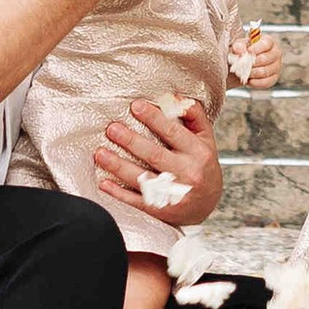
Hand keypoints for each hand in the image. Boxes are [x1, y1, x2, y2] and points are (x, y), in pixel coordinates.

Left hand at [91, 92, 220, 227]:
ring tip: (101, 153)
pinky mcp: (162, 211)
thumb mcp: (205, 138)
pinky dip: (120, 193)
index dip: (153, 118)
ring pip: (143, 179)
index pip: (173, 132)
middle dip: (131, 141)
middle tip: (112, 129)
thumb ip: (193, 115)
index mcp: (198, 152)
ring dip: (119, 166)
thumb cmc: (202, 164)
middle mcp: (188, 173)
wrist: (207, 204)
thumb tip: (173, 97)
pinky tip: (105, 183)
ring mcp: (174, 194)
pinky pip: (138, 202)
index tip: (135, 106)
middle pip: (154, 155)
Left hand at [230, 25, 283, 90]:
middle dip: (251, 63)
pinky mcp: (274, 78)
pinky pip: (266, 82)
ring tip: (243, 72)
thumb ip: (239, 46)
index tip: (248, 51)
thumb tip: (240, 51)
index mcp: (269, 41)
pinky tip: (249, 80)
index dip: (256, 48)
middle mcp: (276, 53)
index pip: (266, 44)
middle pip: (265, 58)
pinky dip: (256, 82)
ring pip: (265, 71)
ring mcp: (277, 66)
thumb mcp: (240, 45)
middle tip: (241, 65)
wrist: (246, 63)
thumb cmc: (245, 51)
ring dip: (252, 73)